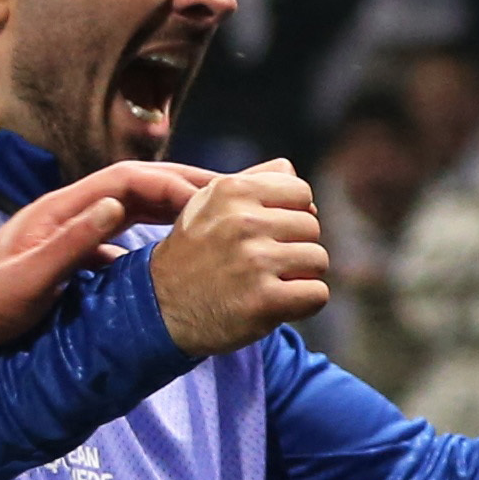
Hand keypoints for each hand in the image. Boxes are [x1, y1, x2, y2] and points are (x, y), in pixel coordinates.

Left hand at [0, 163, 205, 350]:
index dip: (172, 183)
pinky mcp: (70, 256)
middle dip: (184, 186)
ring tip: (216, 219)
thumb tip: (116, 204)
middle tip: (235, 194)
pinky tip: (174, 259)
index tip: (213, 199)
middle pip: (136, 187)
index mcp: (58, 211)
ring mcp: (68, 233)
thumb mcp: (30, 275)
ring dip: (173, 209)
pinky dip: (155, 239)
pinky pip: (122, 238)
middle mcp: (67, 214)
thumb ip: (74, 240)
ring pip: (132, 210)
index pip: (127, 181)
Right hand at [147, 161, 327, 355]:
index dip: (289, 214)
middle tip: (260, 263)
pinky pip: (318, 294)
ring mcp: (253, 262)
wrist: (161, 309)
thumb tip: (290, 170)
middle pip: (312, 226)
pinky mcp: (264, 300)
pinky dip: (303, 303)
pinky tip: (274, 304)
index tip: (263, 232)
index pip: (300, 192)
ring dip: (300, 275)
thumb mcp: (209, 206)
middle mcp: (240, 222)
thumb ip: (251, 181)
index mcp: (230, 191)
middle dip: (293, 246)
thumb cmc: (195, 255)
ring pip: (318, 260)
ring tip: (265, 282)